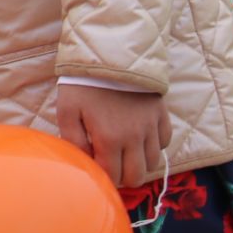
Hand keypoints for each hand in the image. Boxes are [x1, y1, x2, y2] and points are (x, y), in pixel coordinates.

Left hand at [56, 83, 172, 187]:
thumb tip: (84, 162)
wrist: (110, 54)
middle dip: (123, 177)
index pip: (113, 176)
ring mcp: (151, 126)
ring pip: (153, 163)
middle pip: (137, 176)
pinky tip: (140, 138)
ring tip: (125, 154)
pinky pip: (165, 141)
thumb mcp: (67, 110)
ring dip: (139, 164)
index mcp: (110, 139)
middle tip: (112, 166)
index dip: (104, 179)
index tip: (96, 170)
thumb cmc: (83, 83)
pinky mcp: (161, 114)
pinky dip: (154, 146)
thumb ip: (73, 140)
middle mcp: (135, 137)